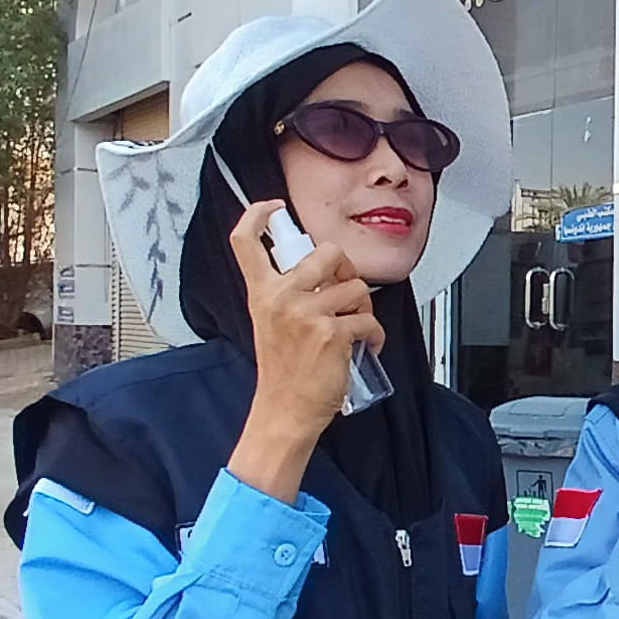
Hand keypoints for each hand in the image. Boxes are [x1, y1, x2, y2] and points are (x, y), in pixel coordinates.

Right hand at [228, 202, 385, 500]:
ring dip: (364, 307)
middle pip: (328, 252)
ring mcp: (307, 314)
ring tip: (355, 327)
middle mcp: (281, 297)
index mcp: (262, 292)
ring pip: (357, 287)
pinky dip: (374, 335)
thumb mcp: (271, 323)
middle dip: (348, 270)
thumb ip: (286, 292)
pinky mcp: (333, 333)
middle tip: (346, 293)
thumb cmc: (283, 371)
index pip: (245, 241)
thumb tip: (320, 271)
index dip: (257, 214)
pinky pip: (369, 320)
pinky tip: (364, 347)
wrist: (284, 411)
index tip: (273, 207)